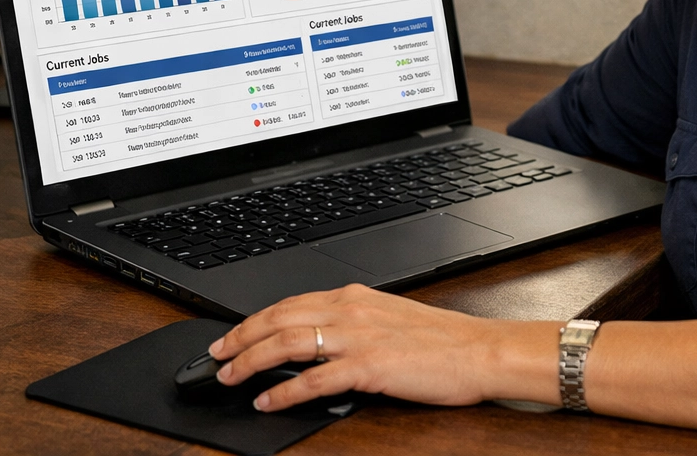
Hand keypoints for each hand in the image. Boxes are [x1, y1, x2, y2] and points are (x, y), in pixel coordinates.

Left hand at [208, 283, 554, 410]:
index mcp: (355, 297)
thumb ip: (353, 325)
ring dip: (251, 360)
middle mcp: (352, 310)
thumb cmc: (443, 341)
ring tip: (230, 377)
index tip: (232, 334)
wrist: (480, 351)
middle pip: (279, 318)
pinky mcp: (369, 367)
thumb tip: (318, 341)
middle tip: (216, 356)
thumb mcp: (389, 320)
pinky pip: (314, 379)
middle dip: (240, 338)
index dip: (255, 319)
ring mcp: (359, 338)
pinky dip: (284, 390)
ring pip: (288, 342)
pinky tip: (268, 400)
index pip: (290, 303)